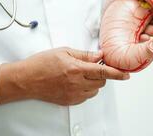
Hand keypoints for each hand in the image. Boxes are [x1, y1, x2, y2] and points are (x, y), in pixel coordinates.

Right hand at [0, 47, 128, 105]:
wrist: (26, 79)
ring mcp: (73, 94)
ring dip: (94, 82)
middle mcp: (76, 84)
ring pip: (94, 90)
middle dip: (102, 74)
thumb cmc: (42, 63)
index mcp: (76, 69)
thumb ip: (85, 55)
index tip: (126, 74)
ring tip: (81, 74)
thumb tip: (100, 56)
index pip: (103, 71)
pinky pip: (86, 96)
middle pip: (101, 82)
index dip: (117, 73)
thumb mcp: (64, 51)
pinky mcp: (69, 101)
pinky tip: (75, 82)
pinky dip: (86, 90)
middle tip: (92, 67)